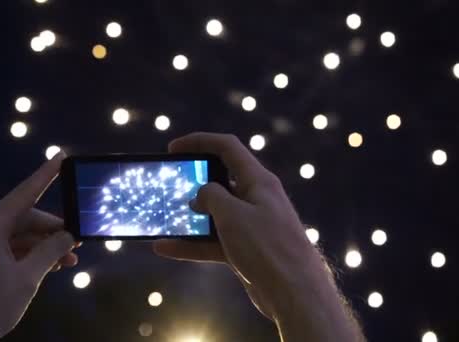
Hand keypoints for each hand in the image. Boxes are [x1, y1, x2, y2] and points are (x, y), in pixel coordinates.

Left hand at [0, 153, 79, 341]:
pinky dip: (21, 255)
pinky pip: (0, 248)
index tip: (60, 157)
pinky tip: (43, 267)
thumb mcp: (27, 279)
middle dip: (50, 232)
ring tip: (65, 262)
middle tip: (75, 244)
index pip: (23, 194)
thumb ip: (50, 252)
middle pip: (21, 220)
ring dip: (38, 247)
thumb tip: (68, 236)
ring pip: (12, 236)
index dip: (45, 176)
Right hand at [153, 133, 363, 340]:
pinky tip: (166, 248)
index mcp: (258, 181)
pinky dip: (192, 244)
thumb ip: (211, 196)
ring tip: (164, 217)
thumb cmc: (267, 247)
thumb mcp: (233, 214)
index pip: (227, 148)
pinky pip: (214, 241)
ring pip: (215, 214)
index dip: (199, 142)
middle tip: (169, 185)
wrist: (294, 293)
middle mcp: (256, 199)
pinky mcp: (246, 250)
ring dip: (190, 216)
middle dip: (193, 181)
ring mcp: (251, 225)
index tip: (173, 148)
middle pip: (220, 180)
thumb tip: (202, 195)